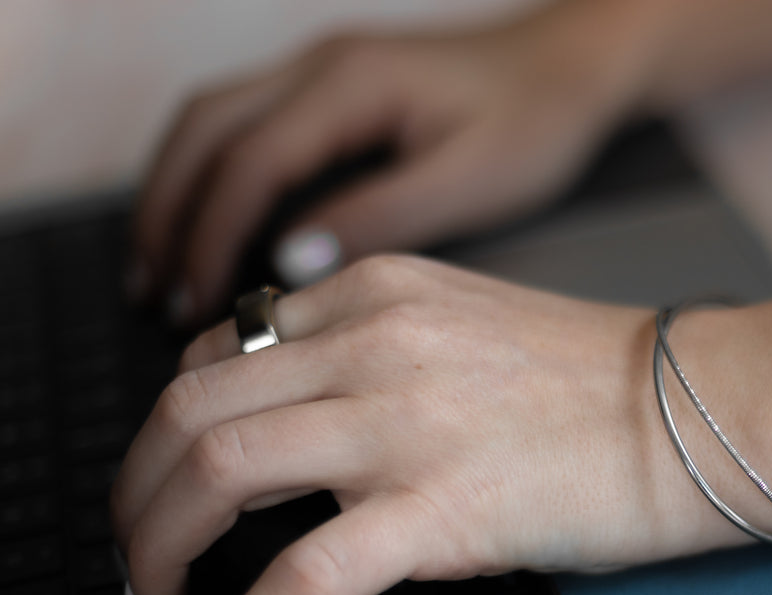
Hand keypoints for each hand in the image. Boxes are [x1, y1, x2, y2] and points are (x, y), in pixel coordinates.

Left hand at [111, 255, 744, 594]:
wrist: (709, 408)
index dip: (169, 430)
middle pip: (186, 405)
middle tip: (137, 560)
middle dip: (135, 495)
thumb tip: (305, 426)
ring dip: (155, 554)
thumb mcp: (470, 328)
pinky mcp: (441, 506)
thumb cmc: (612, 383)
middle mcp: (372, 341)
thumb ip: (379, 353)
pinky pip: (297, 580)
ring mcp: (402, 421)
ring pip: (212, 474)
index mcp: (377, 294)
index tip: (166, 483)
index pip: (217, 350)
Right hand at [131, 3, 650, 322]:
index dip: (212, 235)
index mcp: (352, 85)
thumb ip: (380, 216)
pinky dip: (210, 174)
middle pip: (204, 131)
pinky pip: (243, 122)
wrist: (570, 66)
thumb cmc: (535, 121)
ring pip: (212, 120)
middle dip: (167, 212)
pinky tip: (209, 223)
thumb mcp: (469, 180)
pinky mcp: (332, 87)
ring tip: (161, 268)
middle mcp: (321, 65)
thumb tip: (290, 260)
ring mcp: (321, 69)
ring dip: (176, 190)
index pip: (250, 162)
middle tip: (150, 291)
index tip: (194, 302)